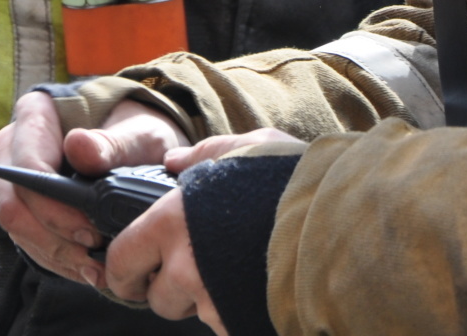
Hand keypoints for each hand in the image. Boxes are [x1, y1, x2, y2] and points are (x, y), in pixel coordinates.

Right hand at [0, 93, 188, 287]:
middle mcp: (16, 145)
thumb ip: (112, 142)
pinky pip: (29, 240)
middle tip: (94, 253)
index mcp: (36, 114)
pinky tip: (88, 264)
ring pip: (18, 228)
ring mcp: (17, 178)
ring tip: (96, 266)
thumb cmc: (139, 132)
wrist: (142, 145)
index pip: (26, 167)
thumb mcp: (139, 133)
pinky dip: (58, 259)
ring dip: (56, 254)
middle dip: (53, 239)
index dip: (53, 207)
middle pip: (14, 204)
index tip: (89, 230)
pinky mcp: (27, 206)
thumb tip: (78, 146)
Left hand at [107, 131, 305, 333]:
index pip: (121, 262)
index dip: (124, 270)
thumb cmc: (292, 178)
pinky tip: (257, 289)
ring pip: (195, 315)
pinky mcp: (241, 323)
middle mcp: (185, 267)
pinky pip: (227, 324)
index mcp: (171, 221)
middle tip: (194, 272)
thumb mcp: (245, 147)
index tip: (132, 272)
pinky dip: (237, 312)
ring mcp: (214, 302)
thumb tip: (174, 163)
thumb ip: (203, 155)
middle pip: (157, 300)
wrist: (345, 221)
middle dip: (170, 290)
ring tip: (237, 272)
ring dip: (208, 301)